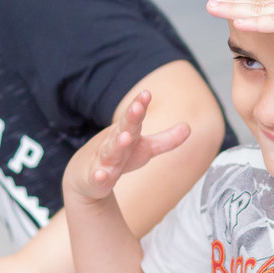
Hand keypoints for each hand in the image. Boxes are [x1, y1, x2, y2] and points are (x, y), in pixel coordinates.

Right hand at [63, 90, 190, 203]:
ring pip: (110, 152)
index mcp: (127, 133)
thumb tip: (189, 127)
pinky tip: (102, 175)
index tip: (146, 93)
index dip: (139, 105)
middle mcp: (113, 143)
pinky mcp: (95, 179)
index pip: (134, 118)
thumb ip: (167, 140)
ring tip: (125, 137)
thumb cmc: (119, 157)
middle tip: (136, 107)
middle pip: (122, 129)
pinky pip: (97, 177)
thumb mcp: (145, 149)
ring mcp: (102, 160)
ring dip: (117, 145)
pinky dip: (99, 176)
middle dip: (130, 118)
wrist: (84, 177)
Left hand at [206, 0, 273, 48]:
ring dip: (231, 8)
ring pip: (256, 10)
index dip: (256, 7)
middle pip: (258, 4)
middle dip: (233, 3)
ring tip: (208, 5)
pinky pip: (271, 22)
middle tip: (212, 0)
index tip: (240, 7)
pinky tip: (233, 22)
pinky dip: (252, 22)